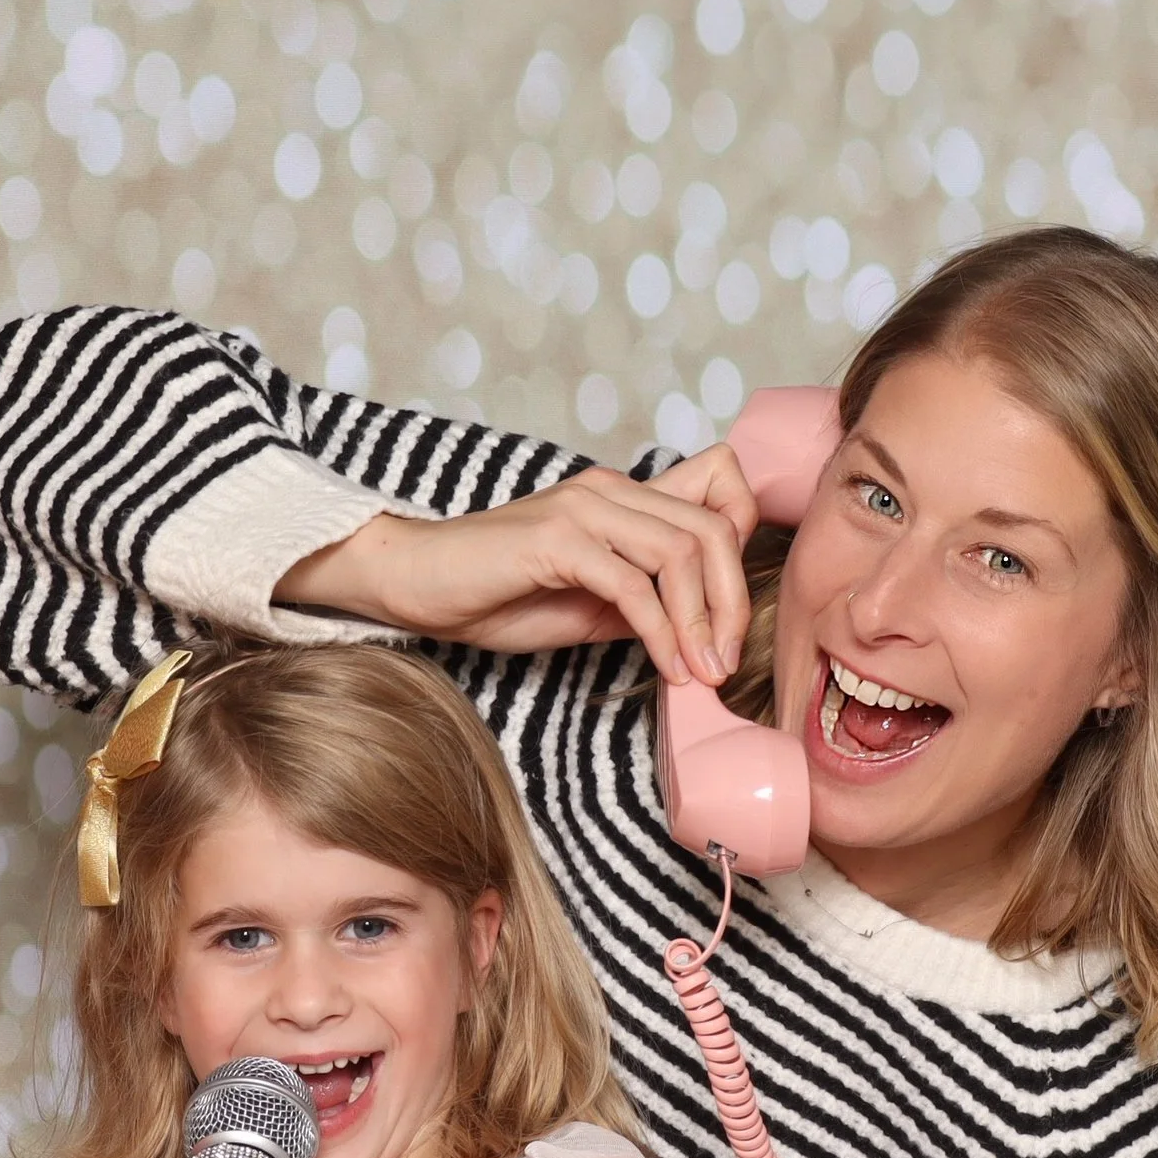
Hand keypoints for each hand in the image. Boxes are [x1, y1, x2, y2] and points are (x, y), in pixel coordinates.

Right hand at [280, 446, 759, 685]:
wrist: (415, 584)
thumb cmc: (494, 594)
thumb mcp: (589, 601)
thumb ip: (643, 600)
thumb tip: (699, 628)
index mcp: (621, 496)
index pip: (719, 485)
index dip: (742, 543)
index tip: (733, 613)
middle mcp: (608, 490)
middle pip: (711, 527)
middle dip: (732, 600)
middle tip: (726, 660)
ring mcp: (582, 511)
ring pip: (680, 552)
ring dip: (702, 621)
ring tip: (702, 671)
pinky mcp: (556, 541)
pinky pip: (632, 584)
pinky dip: (660, 632)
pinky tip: (665, 667)